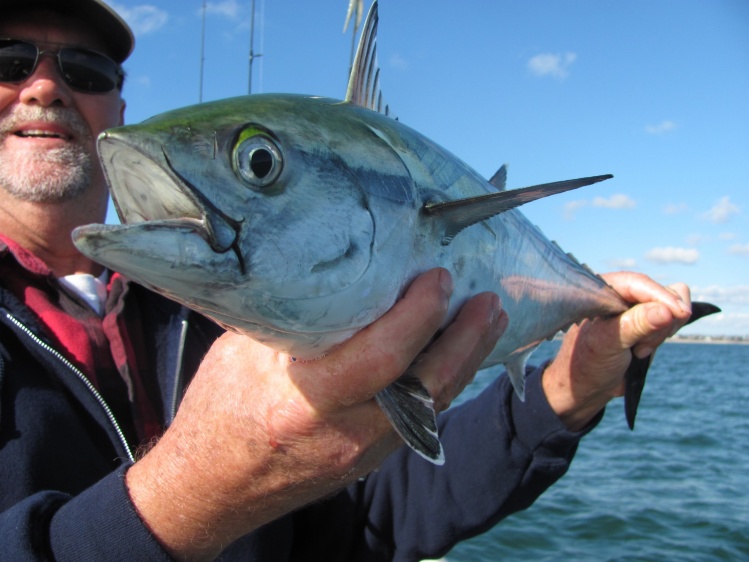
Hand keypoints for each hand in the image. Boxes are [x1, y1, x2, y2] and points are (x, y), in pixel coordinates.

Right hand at [125, 268, 504, 560]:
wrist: (211, 489)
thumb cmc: (218, 413)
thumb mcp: (243, 355)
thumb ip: (295, 322)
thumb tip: (339, 277)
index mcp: (303, 404)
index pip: (381, 358)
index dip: (419, 315)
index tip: (438, 279)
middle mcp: (343, 435)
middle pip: (426, 387)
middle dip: (465, 340)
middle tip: (488, 300)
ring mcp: (362, 454)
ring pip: (433, 406)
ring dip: (465, 361)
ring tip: (486, 321)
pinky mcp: (369, 459)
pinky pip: (422, 418)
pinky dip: (443, 382)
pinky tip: (455, 355)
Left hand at [542, 271, 692, 431]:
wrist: (587, 387)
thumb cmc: (587, 364)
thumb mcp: (608, 344)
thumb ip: (636, 325)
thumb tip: (666, 310)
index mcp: (601, 291)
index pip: (638, 283)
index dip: (662, 296)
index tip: (681, 313)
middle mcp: (619, 294)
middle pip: (660, 294)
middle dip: (660, 321)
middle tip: (640, 346)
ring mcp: (634, 308)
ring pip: (670, 308)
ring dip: (661, 332)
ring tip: (638, 351)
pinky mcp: (646, 322)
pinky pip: (669, 321)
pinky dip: (663, 336)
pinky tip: (642, 351)